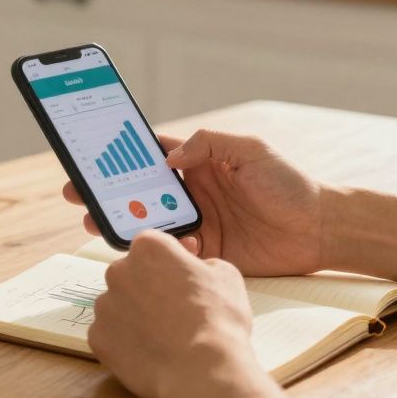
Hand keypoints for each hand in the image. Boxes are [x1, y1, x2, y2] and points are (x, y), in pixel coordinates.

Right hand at [65, 130, 326, 275]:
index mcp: (199, 163)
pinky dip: (161, 251)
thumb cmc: (288, 184)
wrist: (320, 229)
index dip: (119, 155)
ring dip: (122, 222)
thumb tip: (169, 157)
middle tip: (76, 192)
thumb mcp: (251, 150)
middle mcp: (191, 193)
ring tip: (95, 221)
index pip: (150, 155)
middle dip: (105, 191)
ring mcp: (196, 224)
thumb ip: (210, 144)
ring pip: (148, 223)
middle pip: (138, 191)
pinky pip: (173, 253)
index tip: (90, 154)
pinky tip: (156, 248)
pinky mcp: (205, 253)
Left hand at [88, 229, 262, 397]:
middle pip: (131, 274)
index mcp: (148, 247)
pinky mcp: (97, 338)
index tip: (182, 279)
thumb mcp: (225, 274)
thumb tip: (192, 271)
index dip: (169, 262)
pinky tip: (148, 353)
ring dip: (134, 315)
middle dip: (147, 288)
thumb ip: (200, 264)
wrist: (202, 368)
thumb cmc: (218, 317)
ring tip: (161, 337)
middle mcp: (118, 270)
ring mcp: (104, 305)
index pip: (153, 246)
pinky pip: (110, 335)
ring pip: (117, 305)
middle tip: (172, 310)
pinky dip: (125, 342)